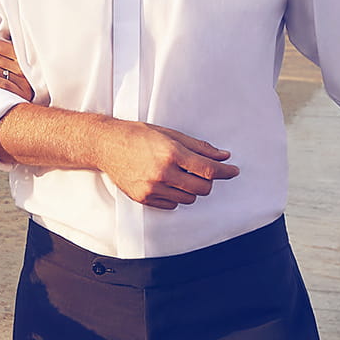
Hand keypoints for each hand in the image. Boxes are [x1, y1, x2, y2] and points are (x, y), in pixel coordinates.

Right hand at [96, 122, 239, 207]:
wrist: (107, 145)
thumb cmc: (137, 135)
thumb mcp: (171, 134)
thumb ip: (199, 147)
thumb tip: (223, 156)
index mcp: (172, 153)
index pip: (208, 169)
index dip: (225, 172)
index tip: (233, 171)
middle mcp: (163, 173)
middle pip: (202, 188)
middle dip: (208, 181)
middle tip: (203, 172)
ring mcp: (153, 188)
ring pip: (188, 199)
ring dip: (191, 189)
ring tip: (180, 175)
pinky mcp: (144, 198)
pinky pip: (172, 205)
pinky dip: (176, 196)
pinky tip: (168, 182)